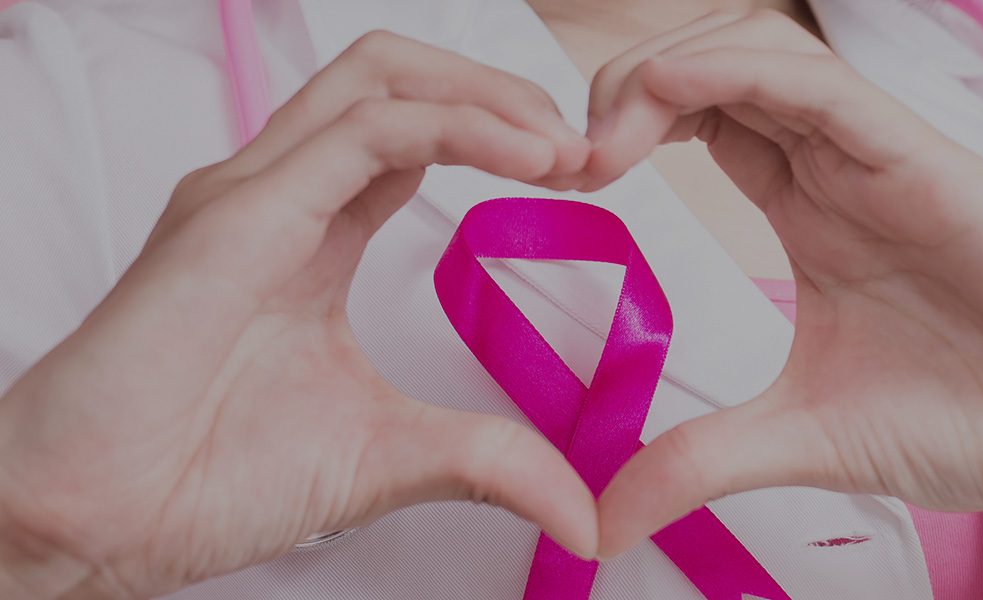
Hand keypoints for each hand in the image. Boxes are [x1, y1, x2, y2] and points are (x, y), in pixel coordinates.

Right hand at [0, 32, 600, 599]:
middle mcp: (277, 192)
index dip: (506, 136)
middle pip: (399, 75)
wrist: (93, 525)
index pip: (416, 130)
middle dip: (503, 91)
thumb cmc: (201, 480)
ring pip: (381, 76)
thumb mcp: (390, 458)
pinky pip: (365, 132)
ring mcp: (251, 193)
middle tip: (585, 148)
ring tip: (565, 149)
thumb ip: (490, 461)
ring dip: (490, 97)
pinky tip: (525, 161)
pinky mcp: (238, 215)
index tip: (584, 179)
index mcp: (311, 229)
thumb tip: (585, 513)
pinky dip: (458, 127)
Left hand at [584, 10, 982, 558]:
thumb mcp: (804, 441)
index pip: (701, 122)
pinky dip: (737, 69)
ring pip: (759, 51)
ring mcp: (885, 157)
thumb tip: (598, 518)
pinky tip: (671, 96)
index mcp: (816, 214)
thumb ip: (699, 460)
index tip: (562, 186)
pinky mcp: (927, 161)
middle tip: (563, 157)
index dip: (620, 130)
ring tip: (603, 138)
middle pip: (715, 70)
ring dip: (664, 71)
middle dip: (622, 89)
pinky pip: (821, 81)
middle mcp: (845, 170)